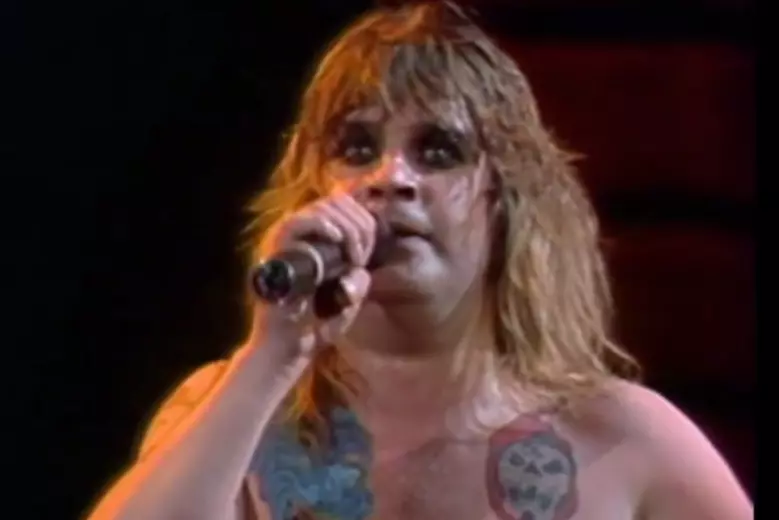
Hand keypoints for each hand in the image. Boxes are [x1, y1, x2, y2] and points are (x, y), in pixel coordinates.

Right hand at [250, 192, 376, 359]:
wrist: (290, 347)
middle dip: (359, 225)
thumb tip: (362, 267)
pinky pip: (296, 223)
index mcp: (320, 238)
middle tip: (359, 257)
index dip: (364, 223)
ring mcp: (285, 238)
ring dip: (345, 228)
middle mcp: (301, 233)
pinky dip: (320, 225)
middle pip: (337, 201)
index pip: (345, 207)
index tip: (365, 256)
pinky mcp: (274, 250)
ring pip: (321, 208)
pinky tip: (336, 240)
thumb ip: (359, 278)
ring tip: (350, 256)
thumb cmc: (319, 323)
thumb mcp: (350, 298)